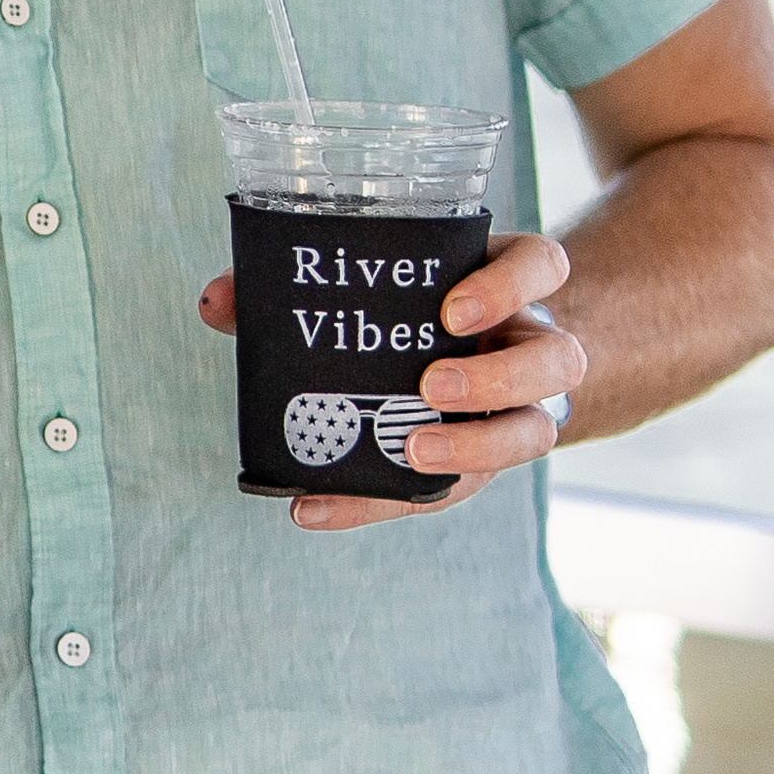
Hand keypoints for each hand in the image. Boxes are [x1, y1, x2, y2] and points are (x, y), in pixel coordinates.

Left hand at [197, 229, 584, 530]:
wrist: (473, 356)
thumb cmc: (419, 308)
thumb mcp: (385, 281)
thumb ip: (302, 286)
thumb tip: (217, 300)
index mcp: (512, 285)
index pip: (543, 267)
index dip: (509, 287)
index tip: (452, 310)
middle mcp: (532, 344)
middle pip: (556, 362)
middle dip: (496, 377)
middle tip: (432, 384)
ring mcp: (523, 408)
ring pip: (535, 433)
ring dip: (475, 446)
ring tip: (410, 449)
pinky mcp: (481, 461)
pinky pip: (453, 491)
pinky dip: (380, 502)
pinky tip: (317, 506)